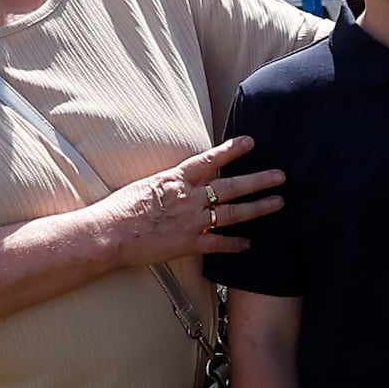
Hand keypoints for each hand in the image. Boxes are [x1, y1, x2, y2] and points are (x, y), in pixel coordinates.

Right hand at [96, 136, 280, 269]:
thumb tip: (174, 181)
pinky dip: (235, 245)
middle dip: (259, 180)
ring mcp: (192, 221)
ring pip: (233, 213)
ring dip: (258, 208)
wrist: (107, 234)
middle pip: (231, 186)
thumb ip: (165, 184)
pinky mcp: (189, 243)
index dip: (231, 150)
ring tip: (279, 202)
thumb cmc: (116, 210)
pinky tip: (248, 244)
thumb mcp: (142, 186)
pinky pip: (219, 244)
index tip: (251, 142)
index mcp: (174, 180)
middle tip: (281, 175)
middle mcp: (188, 198)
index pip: (209, 160)